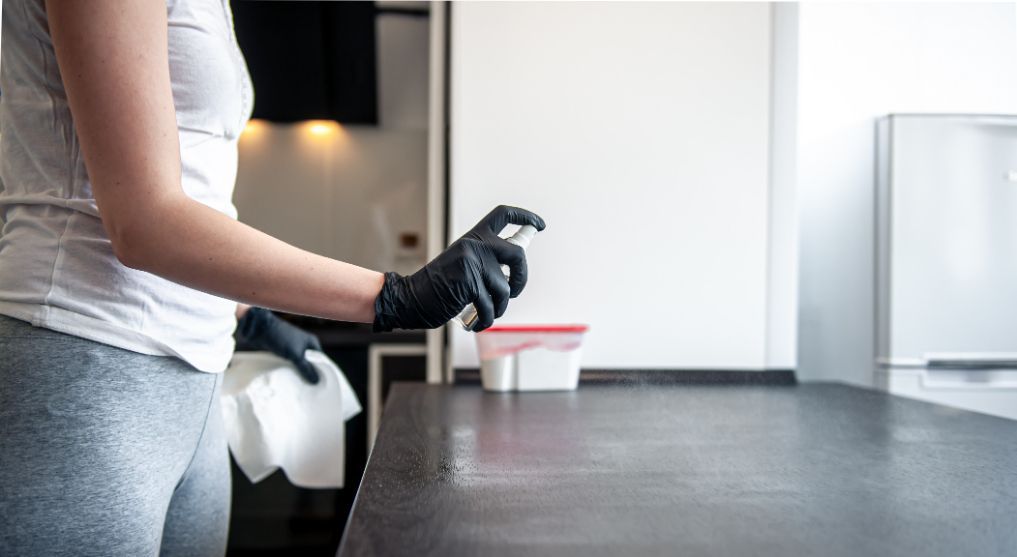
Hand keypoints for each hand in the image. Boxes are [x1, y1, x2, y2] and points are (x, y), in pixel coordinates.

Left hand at [236, 307, 321, 383]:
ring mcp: (293, 350)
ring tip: (299, 388)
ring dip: (297, 374)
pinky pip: (289, 366)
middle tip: (309, 390)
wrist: (258, 329)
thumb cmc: (280, 337)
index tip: (321, 386)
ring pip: (298, 366)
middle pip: (309, 364)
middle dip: (308, 375)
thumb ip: (305, 368)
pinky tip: (288, 381)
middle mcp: (304, 346)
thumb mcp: (295, 354)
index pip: (321, 361)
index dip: (321, 373)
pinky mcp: (282, 354)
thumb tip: (316, 381)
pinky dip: (289, 372)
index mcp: (312, 343)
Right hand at [373, 205, 545, 332]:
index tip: (539, 224)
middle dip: (522, 277)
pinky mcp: (470, 284)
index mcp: (474, 236)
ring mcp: (472, 264)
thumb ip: (485, 259)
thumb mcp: (463, 262)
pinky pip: (491, 306)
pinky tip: (478, 322)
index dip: (525, 217)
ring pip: (505, 288)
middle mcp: (474, 245)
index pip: (503, 215)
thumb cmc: (440, 286)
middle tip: (514, 290)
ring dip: (500, 306)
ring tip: (488, 312)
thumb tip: (515, 270)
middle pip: (517, 254)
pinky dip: (487, 319)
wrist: (412, 298)